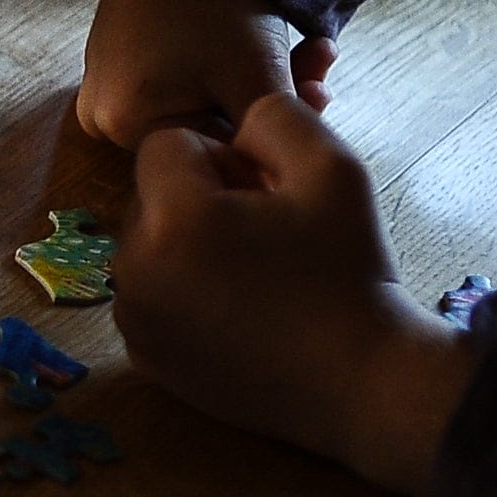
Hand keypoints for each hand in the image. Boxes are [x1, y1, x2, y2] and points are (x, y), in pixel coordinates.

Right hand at [79, 0, 337, 144]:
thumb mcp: (255, 76)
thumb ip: (268, 138)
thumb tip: (285, 175)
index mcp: (122, 124)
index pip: (210, 160)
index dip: (269, 140)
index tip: (317, 103)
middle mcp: (100, 112)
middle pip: (204, 130)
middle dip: (266, 106)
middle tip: (320, 73)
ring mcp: (105, 81)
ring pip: (200, 104)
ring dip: (257, 84)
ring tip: (311, 50)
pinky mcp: (118, 52)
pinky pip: (179, 79)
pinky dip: (226, 66)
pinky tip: (273, 41)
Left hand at [115, 95, 472, 491]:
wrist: (362, 381)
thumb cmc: (349, 270)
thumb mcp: (332, 167)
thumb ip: (275, 115)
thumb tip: (234, 117)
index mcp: (171, 220)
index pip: (167, 144)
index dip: (223, 156)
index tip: (268, 192)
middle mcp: (133, 271)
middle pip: (151, 196)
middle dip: (200, 199)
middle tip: (266, 232)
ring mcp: (135, 321)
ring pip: (149, 245)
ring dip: (190, 244)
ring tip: (256, 271)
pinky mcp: (146, 358)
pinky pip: (152, 296)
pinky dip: (184, 292)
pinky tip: (241, 310)